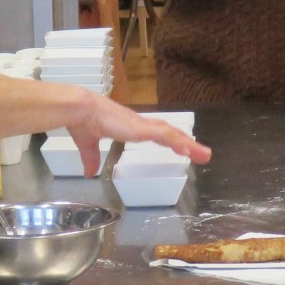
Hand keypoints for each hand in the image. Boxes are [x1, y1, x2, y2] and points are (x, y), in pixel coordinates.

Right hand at [65, 93, 212, 176]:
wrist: (80, 111)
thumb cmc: (83, 123)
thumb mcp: (88, 145)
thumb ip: (91, 158)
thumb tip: (88, 173)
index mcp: (130, 126)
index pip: (157, 133)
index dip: (171, 140)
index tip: (183, 148)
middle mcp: (139, 124)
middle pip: (170, 133)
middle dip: (186, 143)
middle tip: (202, 153)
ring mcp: (142, 125)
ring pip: (172, 134)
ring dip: (189, 144)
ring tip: (204, 155)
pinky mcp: (141, 128)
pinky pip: (165, 135)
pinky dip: (178, 141)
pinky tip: (189, 150)